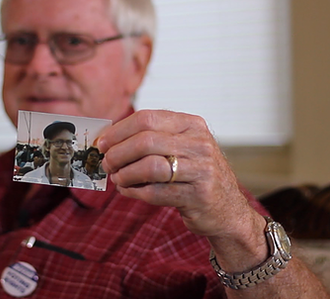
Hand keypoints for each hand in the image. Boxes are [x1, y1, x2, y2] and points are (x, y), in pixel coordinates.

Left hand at [96, 109, 259, 238]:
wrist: (228, 210)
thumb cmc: (195, 175)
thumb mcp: (182, 147)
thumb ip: (151, 139)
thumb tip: (108, 139)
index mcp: (192, 124)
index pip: (147, 118)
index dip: (118, 131)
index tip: (102, 143)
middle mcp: (199, 143)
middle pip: (145, 141)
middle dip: (118, 153)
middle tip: (106, 163)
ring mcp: (201, 170)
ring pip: (149, 166)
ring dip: (125, 174)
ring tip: (117, 179)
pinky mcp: (198, 195)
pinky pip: (156, 192)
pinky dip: (135, 192)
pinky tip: (129, 191)